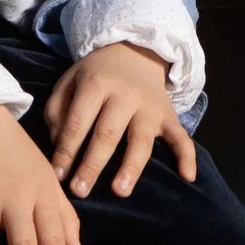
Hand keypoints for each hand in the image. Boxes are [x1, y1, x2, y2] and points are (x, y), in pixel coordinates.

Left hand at [46, 41, 196, 198]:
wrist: (134, 53)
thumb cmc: (95, 75)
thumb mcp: (69, 82)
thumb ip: (57, 110)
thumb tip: (58, 144)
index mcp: (95, 86)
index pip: (78, 122)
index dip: (66, 150)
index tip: (57, 175)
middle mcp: (124, 97)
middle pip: (107, 135)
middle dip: (92, 165)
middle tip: (80, 190)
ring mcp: (150, 108)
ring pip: (141, 141)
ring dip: (131, 168)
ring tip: (119, 192)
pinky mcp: (170, 116)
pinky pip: (182, 138)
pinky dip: (187, 157)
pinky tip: (187, 177)